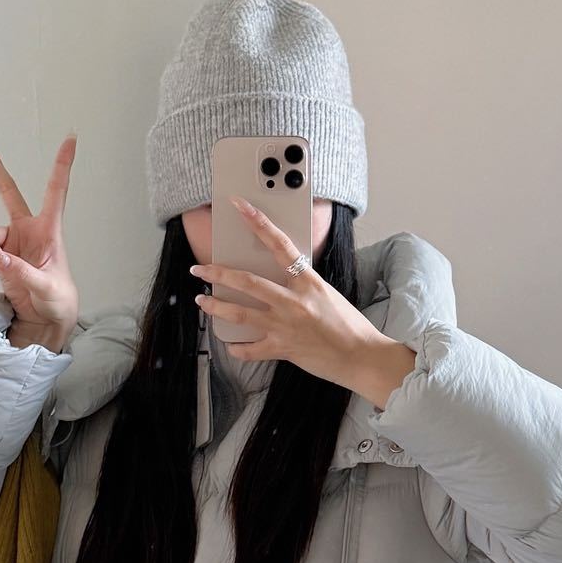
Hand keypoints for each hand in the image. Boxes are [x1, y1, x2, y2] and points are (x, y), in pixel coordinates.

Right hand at [0, 133, 80, 345]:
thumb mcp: (47, 288)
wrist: (45, 320)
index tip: (70, 137)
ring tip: (2, 267)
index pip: (56, 192)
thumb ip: (21, 272)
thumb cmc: (58, 300)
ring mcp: (11, 241)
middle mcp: (28, 229)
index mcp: (50, 230)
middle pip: (7, 190)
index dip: (62, 165)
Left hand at [190, 197, 416, 407]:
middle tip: (200, 270)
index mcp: (308, 282)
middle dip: (218, 273)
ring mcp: (285, 326)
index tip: (240, 206)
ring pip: (240, 313)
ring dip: (216, 306)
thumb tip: (282, 280)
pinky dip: (237, 348)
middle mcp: (293, 301)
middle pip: (247, 281)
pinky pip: (250, 349)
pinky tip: (230, 345)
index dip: (258, 222)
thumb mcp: (327, 295)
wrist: (362, 356)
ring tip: (202, 302)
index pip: (280, 244)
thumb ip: (303, 286)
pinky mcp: (282, 349)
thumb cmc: (350, 326)